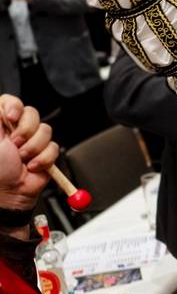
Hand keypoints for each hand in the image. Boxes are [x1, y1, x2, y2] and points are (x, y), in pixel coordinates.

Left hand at [0, 96, 57, 212]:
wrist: (8, 192)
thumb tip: (4, 106)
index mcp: (1, 124)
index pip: (11, 101)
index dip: (15, 106)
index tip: (11, 117)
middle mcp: (17, 130)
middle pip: (32, 113)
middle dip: (25, 130)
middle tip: (14, 145)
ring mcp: (33, 141)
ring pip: (46, 130)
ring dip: (34, 148)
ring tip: (23, 159)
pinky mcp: (47, 153)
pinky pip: (54, 147)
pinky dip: (43, 159)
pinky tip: (32, 166)